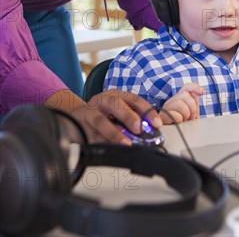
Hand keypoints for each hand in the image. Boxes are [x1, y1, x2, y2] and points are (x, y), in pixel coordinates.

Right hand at [45, 89, 161, 143]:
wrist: (75, 116)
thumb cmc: (102, 113)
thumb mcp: (118, 109)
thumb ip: (133, 117)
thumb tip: (151, 131)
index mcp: (115, 95)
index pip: (134, 99)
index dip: (147, 110)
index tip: (157, 123)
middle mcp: (102, 101)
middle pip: (115, 105)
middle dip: (128, 116)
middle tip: (138, 128)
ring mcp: (90, 113)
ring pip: (101, 121)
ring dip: (114, 133)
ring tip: (126, 143)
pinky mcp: (79, 126)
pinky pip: (91, 136)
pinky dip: (101, 143)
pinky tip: (110, 150)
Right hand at [160, 83, 203, 124]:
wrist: (176, 139)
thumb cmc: (184, 127)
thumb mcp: (192, 114)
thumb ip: (194, 102)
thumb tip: (198, 92)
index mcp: (178, 99)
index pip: (186, 88)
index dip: (195, 87)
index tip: (202, 92)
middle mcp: (171, 102)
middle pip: (185, 95)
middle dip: (192, 108)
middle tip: (190, 117)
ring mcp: (165, 108)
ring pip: (180, 103)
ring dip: (186, 114)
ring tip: (184, 121)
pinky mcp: (162, 117)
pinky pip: (175, 114)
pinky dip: (179, 120)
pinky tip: (178, 123)